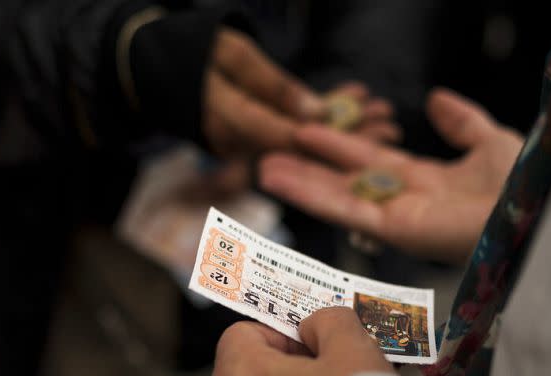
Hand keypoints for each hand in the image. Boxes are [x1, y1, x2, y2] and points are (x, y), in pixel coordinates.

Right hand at [204, 29, 397, 155]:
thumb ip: (271, 87)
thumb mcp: (230, 57)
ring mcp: (255, 141)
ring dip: (349, 128)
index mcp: (236, 129)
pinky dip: (328, 114)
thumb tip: (315, 116)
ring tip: (386, 113)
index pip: (295, 144)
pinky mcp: (260, 131)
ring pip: (309, 140)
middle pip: (310, 148)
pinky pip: (298, 127)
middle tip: (392, 124)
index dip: (338, 140)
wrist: (158, 65)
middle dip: (354, 137)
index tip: (373, 131)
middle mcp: (248, 144)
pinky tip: (359, 99)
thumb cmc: (192, 52)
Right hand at [260, 88, 523, 262]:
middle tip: (276, 151)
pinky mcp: (394, 231)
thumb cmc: (524, 182)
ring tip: (266, 166)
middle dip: (313, 168)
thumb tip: (435, 98)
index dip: (343, 147)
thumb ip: (460, 122)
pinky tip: (282, 179)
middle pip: (348, 182)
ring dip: (302, 184)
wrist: (536, 208)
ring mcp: (398, 219)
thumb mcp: (489, 140)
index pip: (374, 163)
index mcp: (429, 183)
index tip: (311, 130)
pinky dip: (312, 196)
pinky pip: (346, 210)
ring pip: (339, 198)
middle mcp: (407, 203)